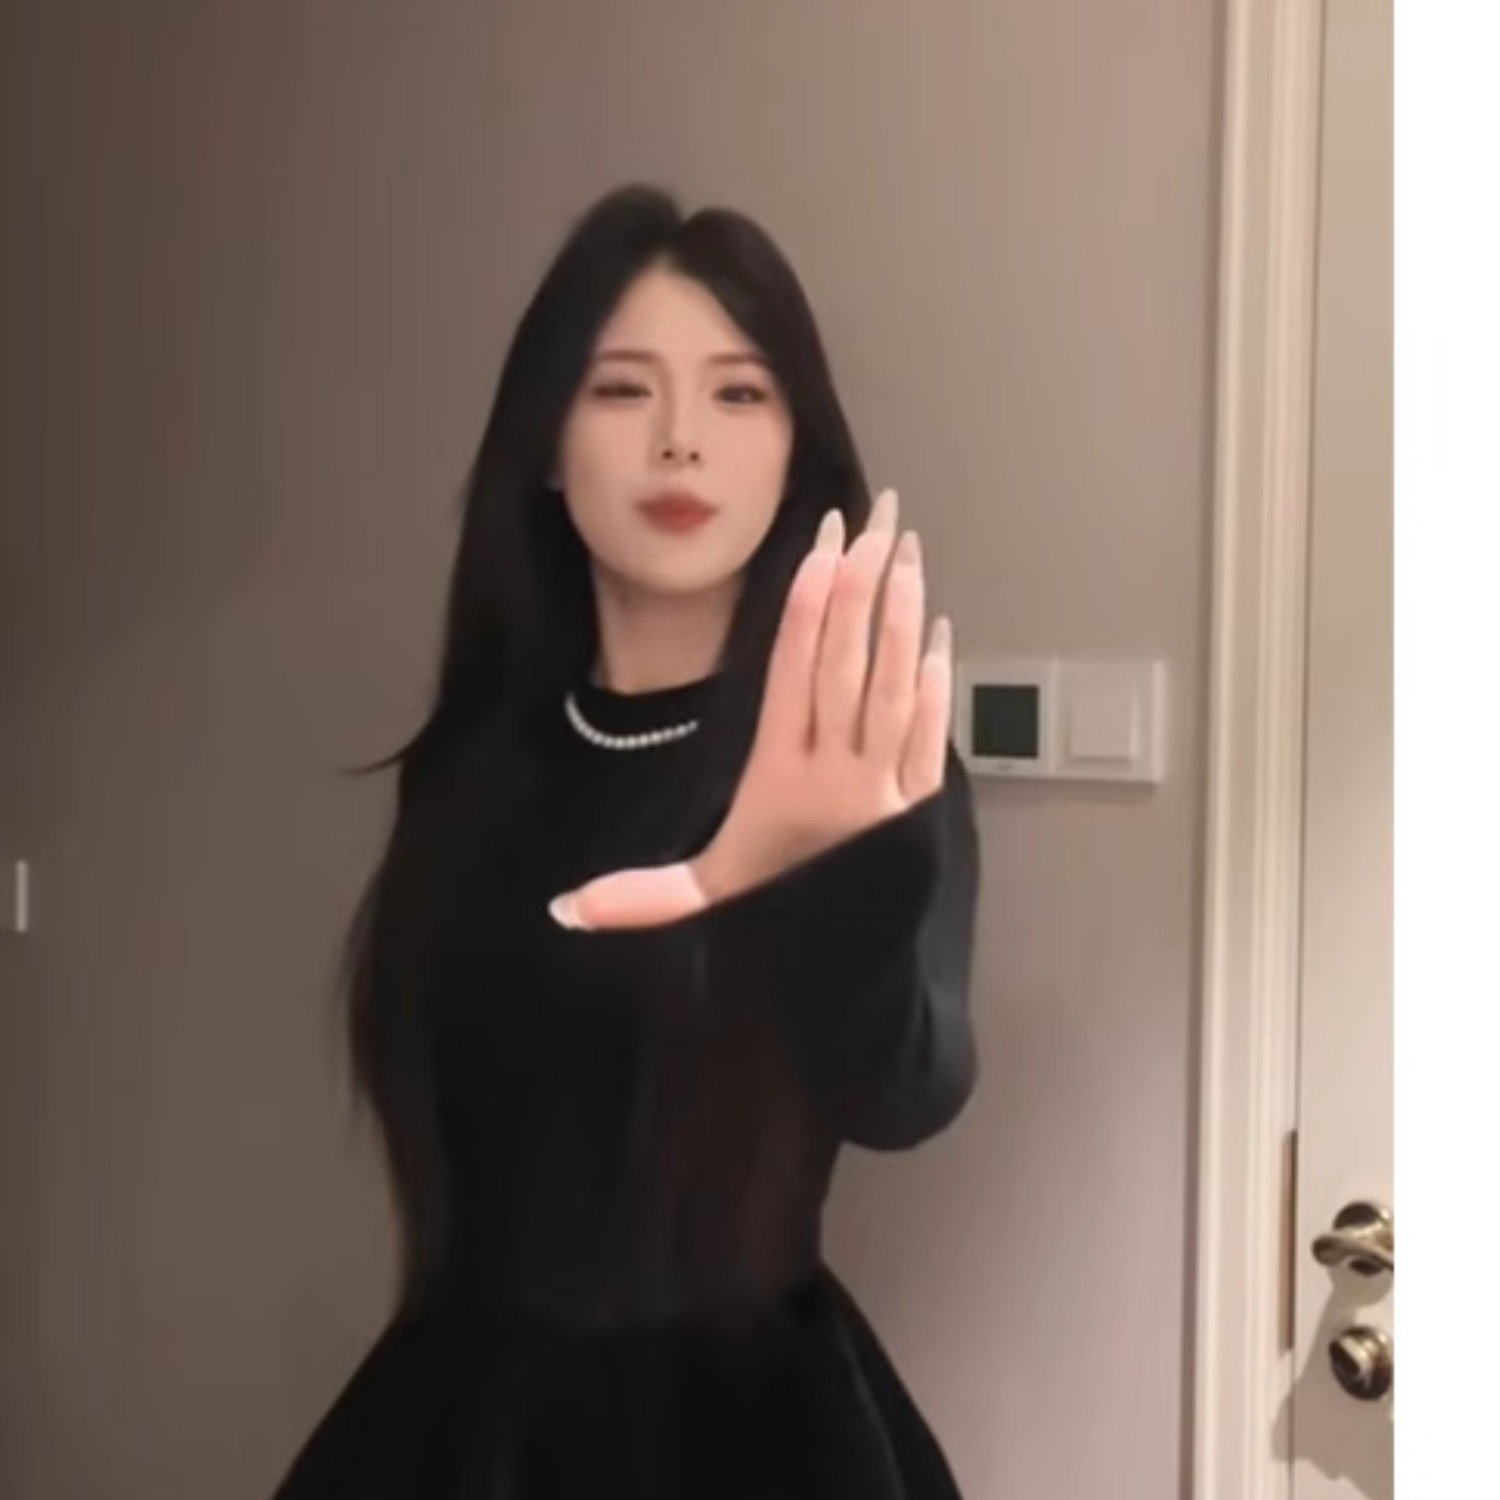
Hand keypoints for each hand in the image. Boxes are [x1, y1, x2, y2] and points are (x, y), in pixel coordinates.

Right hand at [550, 487, 953, 931]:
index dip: (807, 608)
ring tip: (903, 552)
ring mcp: (885, 785)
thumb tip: (565, 909)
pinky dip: (933, 676)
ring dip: (901, 615)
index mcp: (780, 782)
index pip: (794, 676)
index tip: (820, 549)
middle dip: (860, 587)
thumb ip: (642, 899)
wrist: (853, 979)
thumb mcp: (707, 902)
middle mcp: (837, 776)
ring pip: (894, 684)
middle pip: (849, 664)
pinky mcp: (921, 802)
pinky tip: (934, 629)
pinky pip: (928, 726)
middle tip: (873, 520)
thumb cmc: (777, 925)